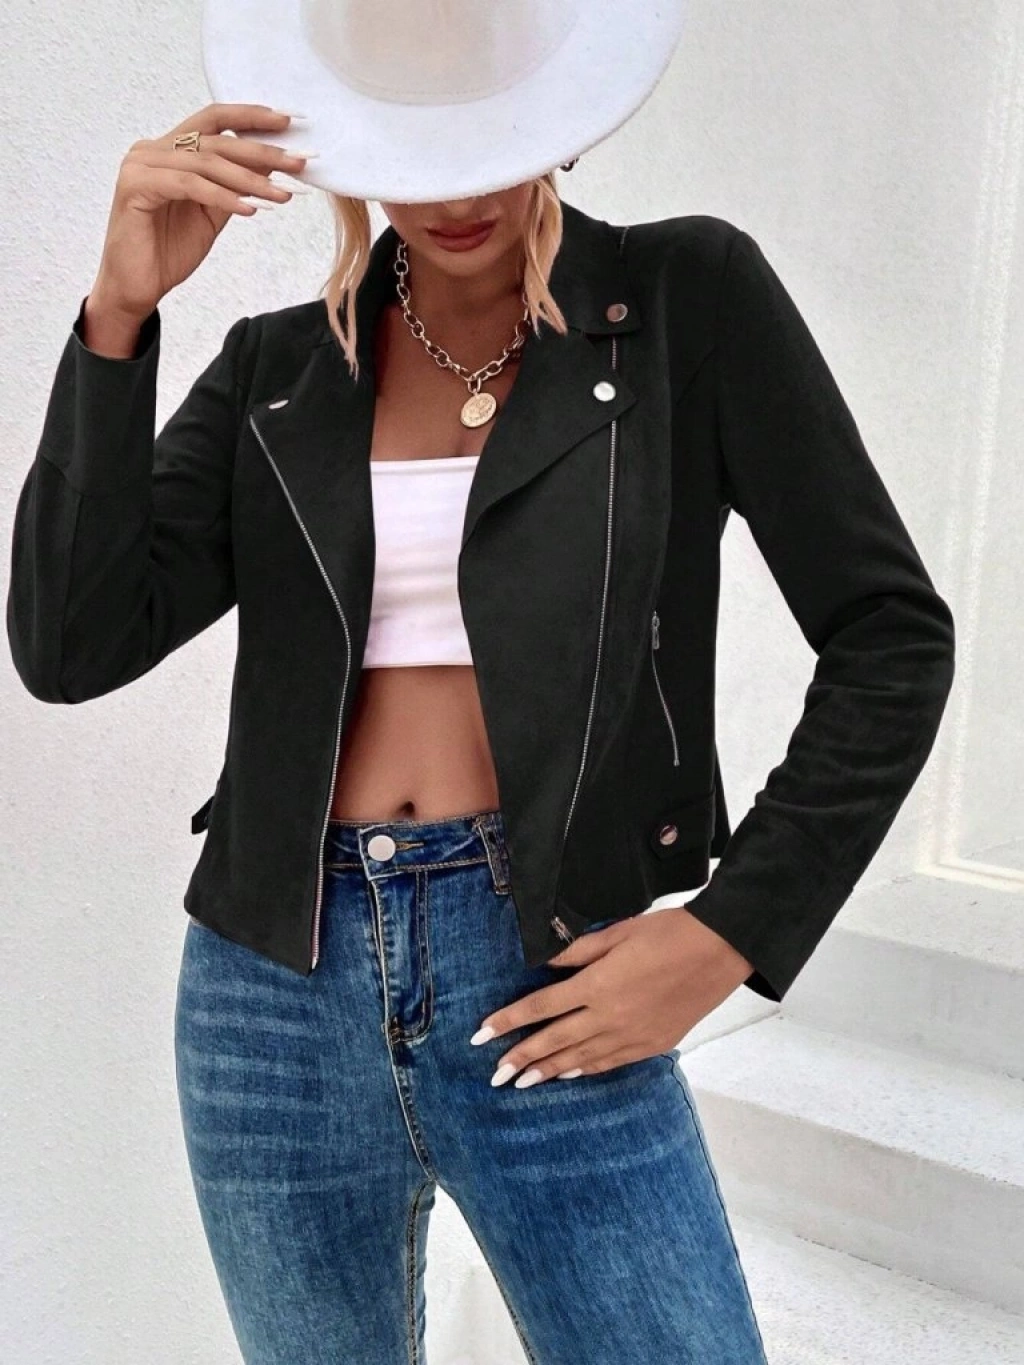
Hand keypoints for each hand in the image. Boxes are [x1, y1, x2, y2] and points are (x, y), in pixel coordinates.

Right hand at [89, 102, 314, 321]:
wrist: (136, 288)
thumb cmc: (169, 251)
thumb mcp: (212, 213)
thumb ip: (234, 187)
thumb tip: (271, 168)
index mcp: (169, 149)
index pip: (214, 120)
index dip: (252, 117)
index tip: (290, 122)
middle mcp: (152, 149)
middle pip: (215, 139)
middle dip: (262, 151)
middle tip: (298, 162)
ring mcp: (140, 165)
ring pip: (205, 162)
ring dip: (249, 179)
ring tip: (281, 195)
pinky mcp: (135, 187)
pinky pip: (189, 185)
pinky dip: (222, 197)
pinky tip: (250, 209)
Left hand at [471, 906, 753, 1087]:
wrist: (720, 950)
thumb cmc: (668, 933)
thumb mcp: (617, 933)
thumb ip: (578, 952)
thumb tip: (544, 963)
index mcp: (597, 984)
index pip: (541, 1007)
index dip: (508, 1021)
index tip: (481, 1033)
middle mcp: (610, 1015)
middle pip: (555, 1040)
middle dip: (520, 1057)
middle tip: (494, 1075)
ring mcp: (632, 1035)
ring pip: (580, 1059)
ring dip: (547, 1071)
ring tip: (521, 1083)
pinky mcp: (653, 1044)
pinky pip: (610, 1062)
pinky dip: (585, 1070)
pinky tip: (568, 1075)